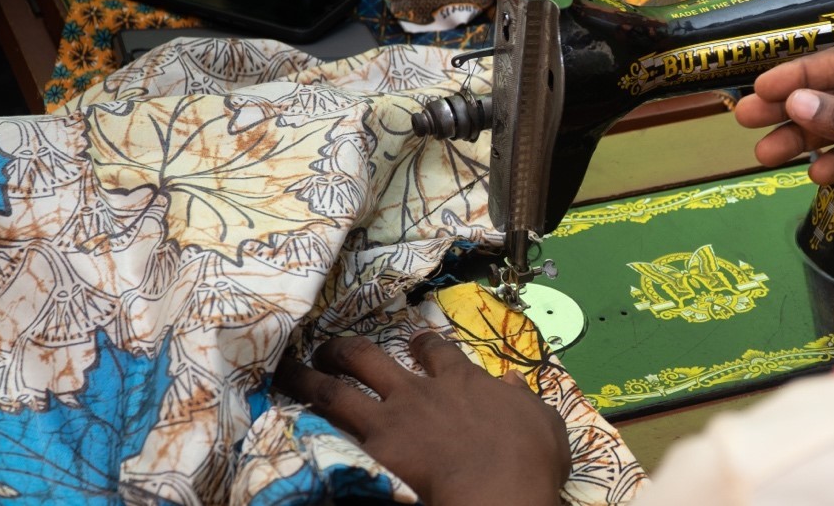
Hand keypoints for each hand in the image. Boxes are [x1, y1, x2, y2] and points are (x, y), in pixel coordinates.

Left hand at [273, 332, 570, 505]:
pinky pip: (332, 434)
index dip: (422, 344)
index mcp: (463, 381)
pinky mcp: (374, 450)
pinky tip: (289, 424)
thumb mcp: (544, 422)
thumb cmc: (529, 461)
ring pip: (338, 388)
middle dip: (347, 349)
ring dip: (310, 377)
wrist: (500, 491)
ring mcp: (392, 419)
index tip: (415, 343)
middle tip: (333, 350)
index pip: (436, 351)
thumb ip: (524, 400)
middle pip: (372, 357)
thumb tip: (512, 383)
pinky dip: (308, 427)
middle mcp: (420, 391)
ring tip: (291, 371)